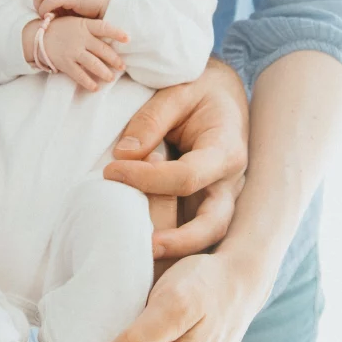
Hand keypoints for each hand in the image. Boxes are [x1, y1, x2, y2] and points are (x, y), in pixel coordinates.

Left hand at [34, 0, 112, 18]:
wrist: (107, 5)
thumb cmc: (90, 8)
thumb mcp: (71, 4)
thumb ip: (59, 5)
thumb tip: (45, 13)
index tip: (43, 11)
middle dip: (37, 2)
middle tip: (41, 15)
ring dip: (40, 6)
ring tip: (45, 17)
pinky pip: (50, 1)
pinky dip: (45, 10)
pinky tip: (49, 17)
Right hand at [41, 16, 128, 90]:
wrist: (37, 36)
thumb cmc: (61, 29)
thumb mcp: (75, 22)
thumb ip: (91, 29)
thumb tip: (110, 40)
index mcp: (84, 25)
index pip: (103, 27)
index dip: (116, 32)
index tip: (128, 38)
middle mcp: (80, 38)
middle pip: (102, 49)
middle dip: (114, 59)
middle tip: (122, 66)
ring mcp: (72, 51)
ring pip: (93, 64)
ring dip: (104, 72)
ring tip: (110, 78)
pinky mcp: (64, 63)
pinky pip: (79, 74)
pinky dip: (88, 82)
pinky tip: (95, 87)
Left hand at [105, 59, 248, 257]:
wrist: (224, 92)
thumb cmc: (200, 88)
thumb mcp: (176, 91)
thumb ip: (151, 120)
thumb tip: (123, 155)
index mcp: (225, 148)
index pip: (187, 176)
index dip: (146, 179)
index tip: (110, 171)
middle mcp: (231, 179)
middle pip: (214, 223)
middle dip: (179, 241)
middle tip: (142, 245)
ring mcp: (225, 194)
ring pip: (210, 235)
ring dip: (179, 248)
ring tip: (140, 253)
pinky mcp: (213, 201)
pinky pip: (199, 228)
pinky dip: (177, 240)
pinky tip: (147, 244)